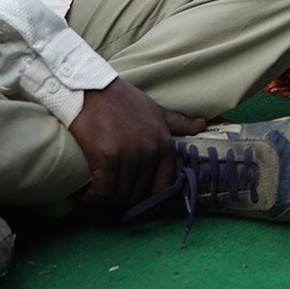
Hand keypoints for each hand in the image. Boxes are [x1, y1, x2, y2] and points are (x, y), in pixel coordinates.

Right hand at [68, 78, 203, 207]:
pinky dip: (93, 196)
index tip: (136, 196)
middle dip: (125, 198)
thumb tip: (202, 124)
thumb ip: (178, 123)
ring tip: (99, 193)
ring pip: (120, 194)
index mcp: (164, 143)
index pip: (163, 184)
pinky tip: (88, 194)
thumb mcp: (156, 110)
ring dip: (108, 199)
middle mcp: (150, 151)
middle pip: (139, 193)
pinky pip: (102, 190)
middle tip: (112, 193)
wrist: (92, 89)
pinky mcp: (106, 157)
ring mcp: (129, 154)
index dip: (149, 196)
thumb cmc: (124, 100)